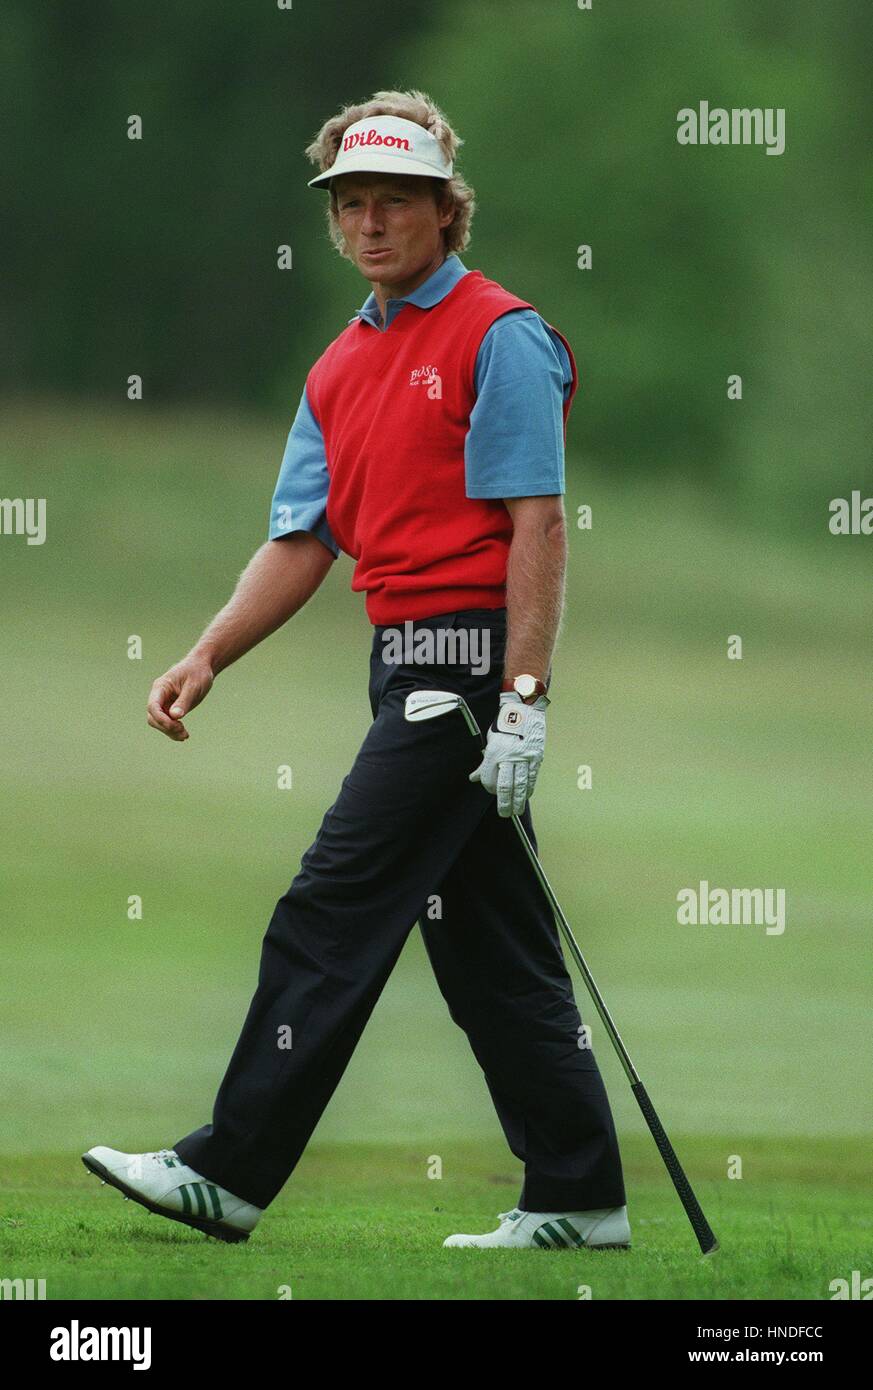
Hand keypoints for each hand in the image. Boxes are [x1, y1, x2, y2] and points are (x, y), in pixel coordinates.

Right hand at [146, 655, 214, 740]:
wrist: (202, 667)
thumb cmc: (198, 673)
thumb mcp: (193, 686)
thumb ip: (184, 701)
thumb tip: (174, 716)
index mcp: (161, 687)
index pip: (153, 706)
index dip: (161, 719)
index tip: (176, 726)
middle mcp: (159, 696)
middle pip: (153, 717)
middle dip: (166, 727)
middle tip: (183, 731)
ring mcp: (164, 703)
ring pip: (159, 722)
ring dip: (169, 731)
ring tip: (185, 735)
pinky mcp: (170, 708)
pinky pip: (167, 723)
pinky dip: (173, 731)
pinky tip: (183, 735)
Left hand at [469, 692, 546, 817]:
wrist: (525, 709)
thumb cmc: (505, 724)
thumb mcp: (490, 740)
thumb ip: (484, 762)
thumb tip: (474, 777)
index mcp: (495, 752)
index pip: (490, 778)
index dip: (489, 789)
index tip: (491, 793)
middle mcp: (509, 756)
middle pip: (505, 786)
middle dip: (504, 803)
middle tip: (504, 814)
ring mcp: (524, 758)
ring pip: (520, 785)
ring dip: (518, 800)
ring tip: (516, 811)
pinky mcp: (536, 757)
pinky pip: (532, 777)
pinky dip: (529, 788)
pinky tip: (527, 796)